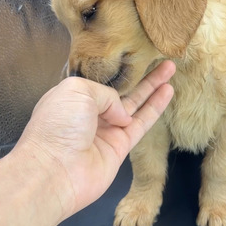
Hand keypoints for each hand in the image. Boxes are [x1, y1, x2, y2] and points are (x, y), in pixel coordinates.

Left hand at [13, 60, 175, 220]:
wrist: (55, 171)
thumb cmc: (58, 126)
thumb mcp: (77, 90)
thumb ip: (105, 93)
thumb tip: (121, 113)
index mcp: (73, 97)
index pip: (99, 80)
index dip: (116, 69)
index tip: (131, 54)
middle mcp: (90, 113)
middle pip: (121, 90)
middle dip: (140, 74)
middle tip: (159, 58)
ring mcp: (106, 130)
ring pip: (135, 104)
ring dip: (153, 86)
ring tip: (170, 67)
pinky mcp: (120, 147)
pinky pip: (142, 122)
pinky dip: (155, 106)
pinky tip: (167, 91)